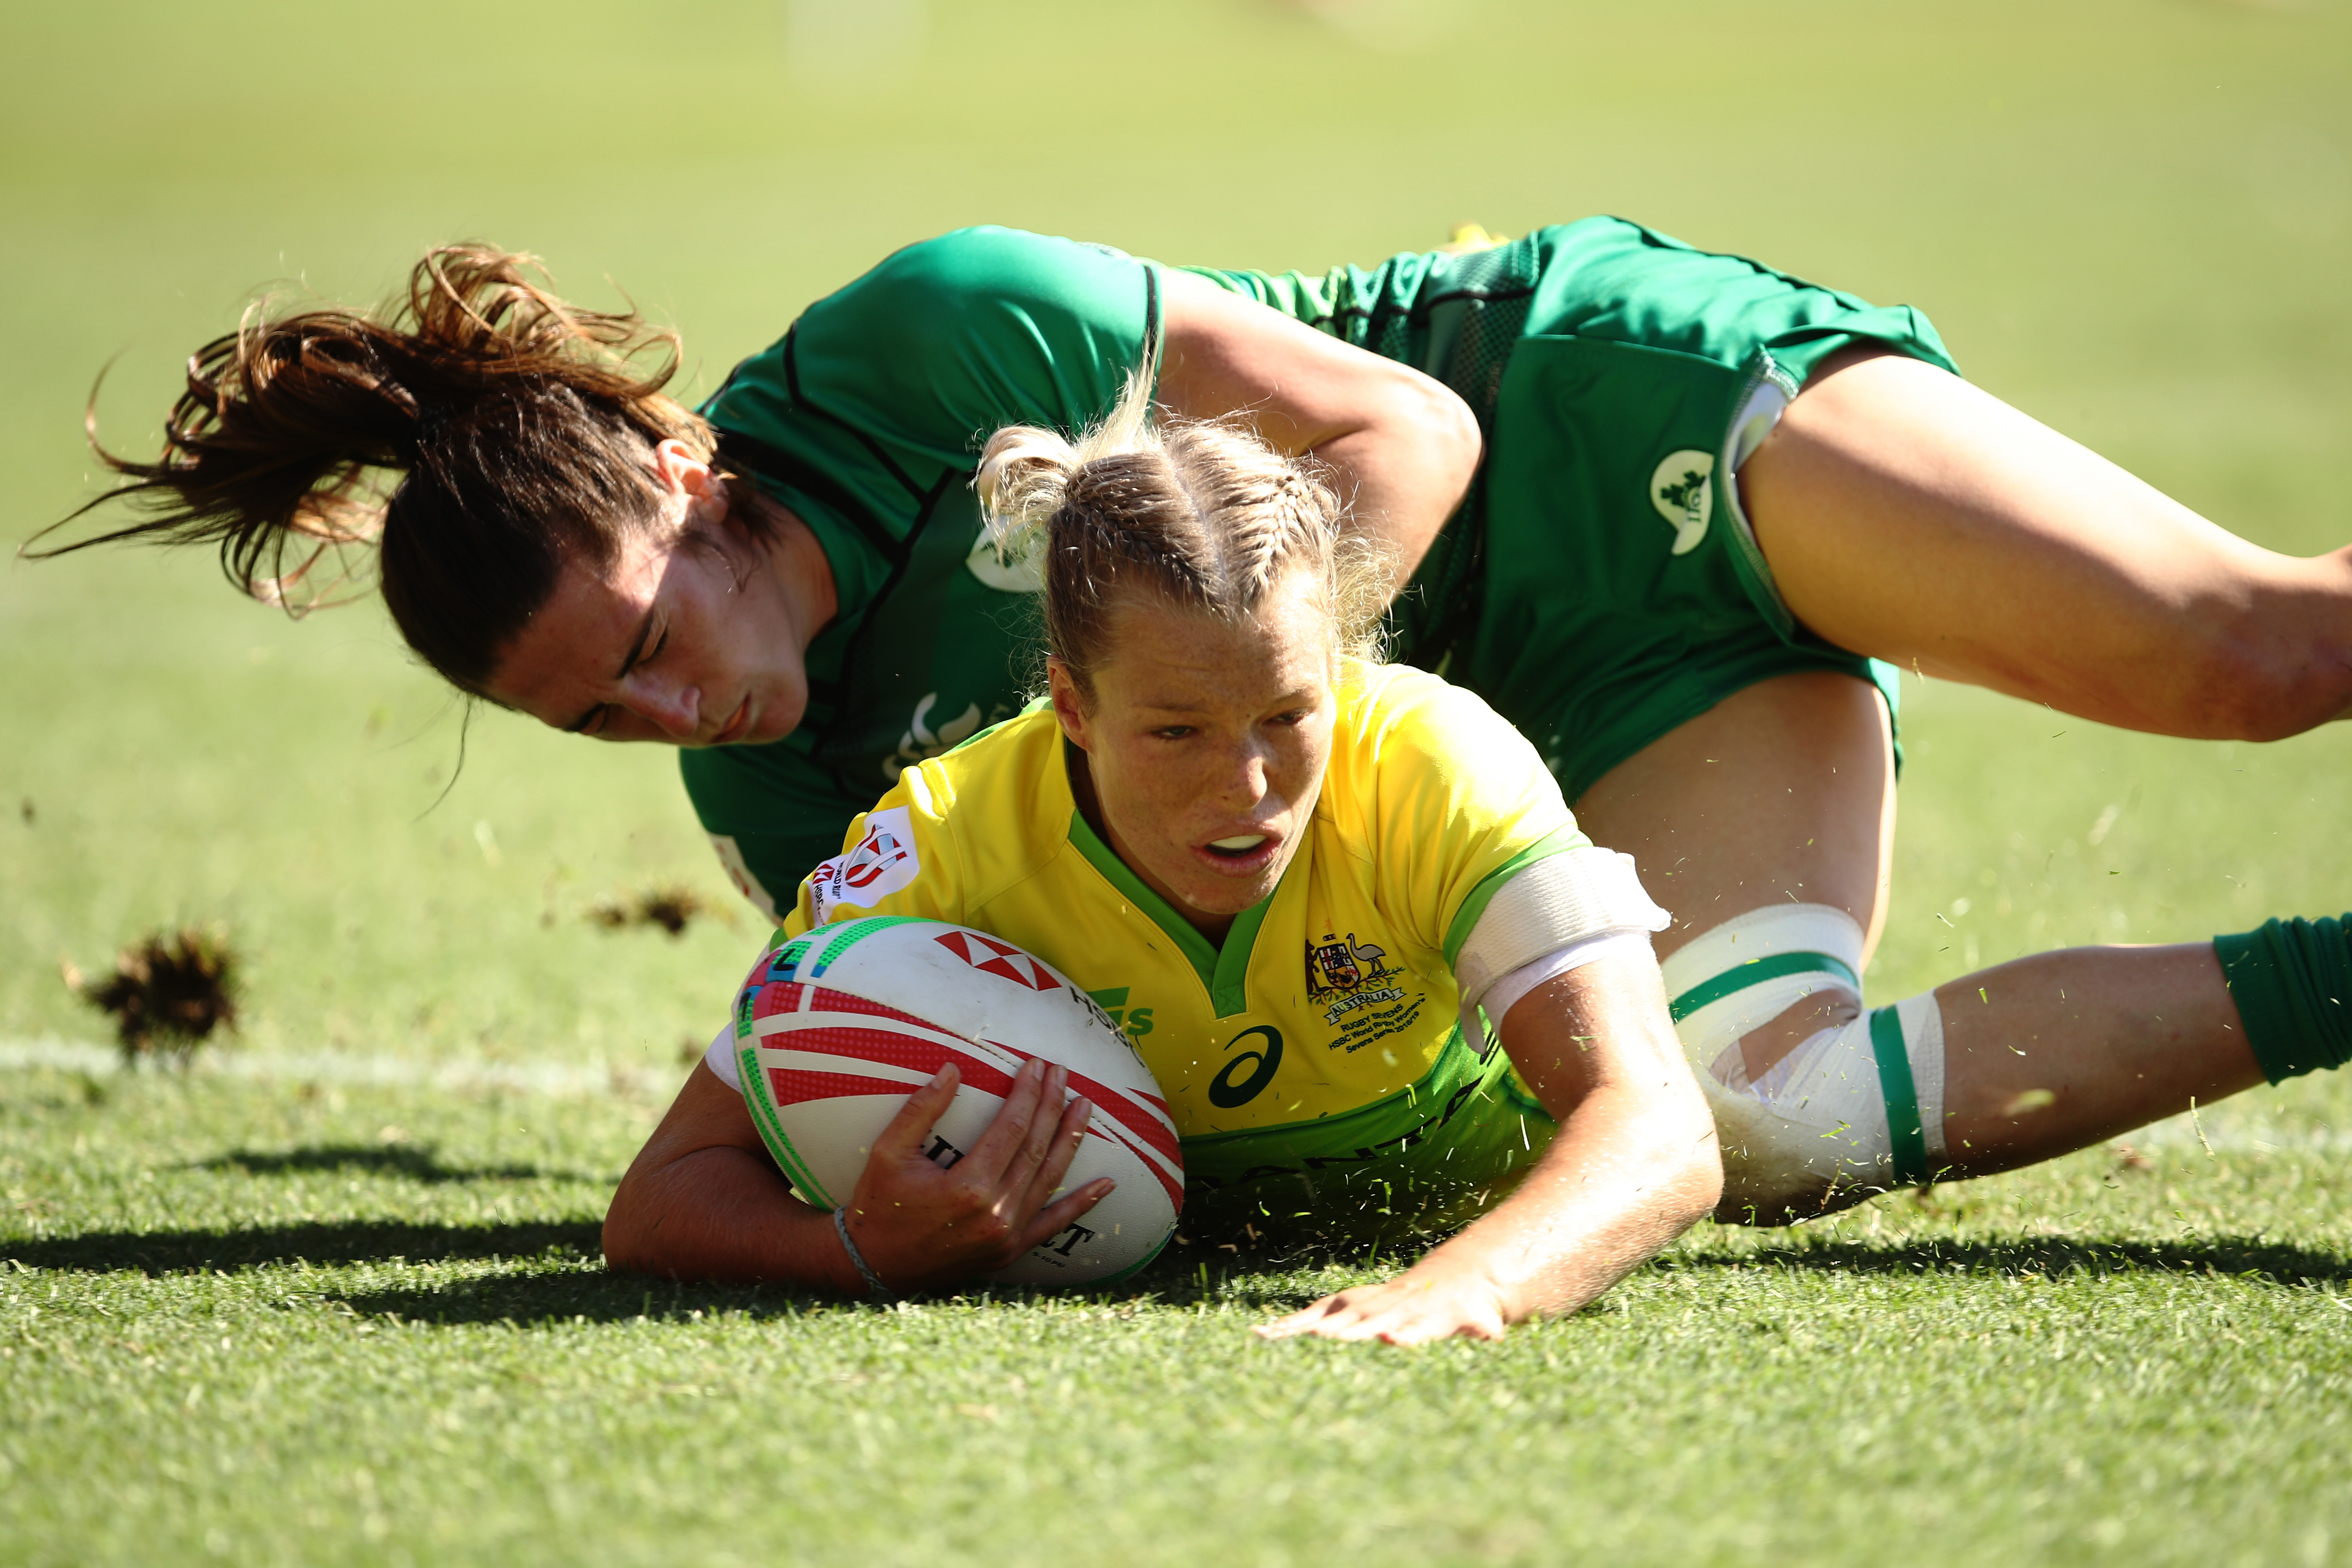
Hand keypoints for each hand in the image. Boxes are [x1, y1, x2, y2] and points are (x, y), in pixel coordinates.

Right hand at [840, 1057, 1112, 1292]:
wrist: (874, 1265)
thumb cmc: (877, 1205)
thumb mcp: (888, 1153)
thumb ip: (921, 1110)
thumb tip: (952, 1068)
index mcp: (968, 1187)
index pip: (1012, 1127)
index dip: (1028, 1093)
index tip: (1036, 1065)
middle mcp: (996, 1213)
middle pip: (1036, 1147)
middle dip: (1052, 1105)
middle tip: (1062, 1072)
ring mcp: (1007, 1236)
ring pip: (1050, 1179)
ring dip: (1071, 1139)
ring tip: (1086, 1106)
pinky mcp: (1010, 1251)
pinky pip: (1054, 1225)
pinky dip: (1081, 1204)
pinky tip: (1106, 1184)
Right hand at [1255, 1250, 1513, 1345]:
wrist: (1456, 1276)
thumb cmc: (1472, 1312)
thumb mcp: (1487, 1325)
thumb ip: (1484, 1333)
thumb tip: (1489, 1336)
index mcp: (1427, 1315)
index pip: (1413, 1326)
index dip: (1402, 1334)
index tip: (1389, 1341)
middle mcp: (1391, 1306)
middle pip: (1364, 1322)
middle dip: (1344, 1332)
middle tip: (1319, 1342)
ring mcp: (1366, 1301)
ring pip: (1333, 1315)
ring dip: (1305, 1329)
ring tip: (1272, 1340)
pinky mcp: (1347, 1302)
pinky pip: (1315, 1313)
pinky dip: (1290, 1325)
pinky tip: (1260, 1335)